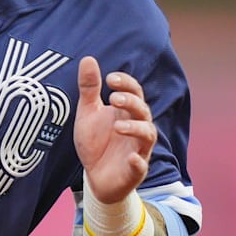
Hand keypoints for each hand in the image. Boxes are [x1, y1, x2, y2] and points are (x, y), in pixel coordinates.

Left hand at [74, 56, 156, 203]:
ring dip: (136, 128)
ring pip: (148, 135)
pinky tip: (131, 158)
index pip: (134, 92)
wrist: (94, 177)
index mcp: (125, 112)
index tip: (110, 79)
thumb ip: (89, 88)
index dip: (126, 83)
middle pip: (143, 111)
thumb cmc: (95, 142)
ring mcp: (137, 149)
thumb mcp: (87, 113)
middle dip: (131, 102)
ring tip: (118, 126)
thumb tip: (88, 58)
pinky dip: (138, 162)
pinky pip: (141, 166)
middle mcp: (136, 128)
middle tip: (113, 98)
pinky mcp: (134, 171)